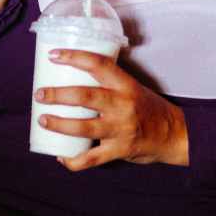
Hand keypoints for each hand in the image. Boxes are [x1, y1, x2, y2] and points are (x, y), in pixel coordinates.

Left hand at [34, 49, 188, 170]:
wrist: (175, 135)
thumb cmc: (150, 109)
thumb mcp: (133, 88)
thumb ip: (109, 84)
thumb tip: (74, 77)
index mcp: (126, 85)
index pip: (98, 64)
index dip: (74, 57)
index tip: (54, 55)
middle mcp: (123, 105)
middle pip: (85, 96)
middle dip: (57, 95)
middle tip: (39, 94)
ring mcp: (121, 129)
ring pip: (83, 128)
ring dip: (59, 124)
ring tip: (43, 120)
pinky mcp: (120, 150)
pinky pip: (91, 158)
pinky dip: (73, 160)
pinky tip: (61, 156)